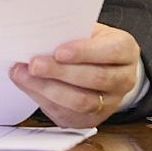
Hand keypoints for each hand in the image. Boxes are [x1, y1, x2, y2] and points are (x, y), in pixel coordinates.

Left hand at [9, 22, 139, 127]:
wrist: (104, 67)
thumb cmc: (93, 44)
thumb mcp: (89, 31)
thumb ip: (70, 33)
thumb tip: (39, 38)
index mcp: (126, 50)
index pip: (110, 52)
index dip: (84, 52)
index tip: (59, 51)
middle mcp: (124, 79)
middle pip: (95, 78)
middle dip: (61, 72)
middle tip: (35, 64)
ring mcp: (111, 103)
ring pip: (82, 101)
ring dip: (49, 89)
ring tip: (26, 76)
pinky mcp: (93, 120)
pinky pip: (69, 115)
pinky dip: (45, 101)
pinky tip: (30, 87)